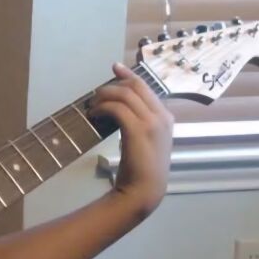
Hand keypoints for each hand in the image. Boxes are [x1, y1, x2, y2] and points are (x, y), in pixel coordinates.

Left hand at [88, 63, 173, 216]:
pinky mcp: (138, 129)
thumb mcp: (145, 140)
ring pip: (124, 94)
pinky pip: (117, 108)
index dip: (128, 76)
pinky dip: (102, 108)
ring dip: (104, 97)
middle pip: (135, 86)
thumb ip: (140, 122)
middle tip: (96, 94)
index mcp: (166, 116)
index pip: (146, 87)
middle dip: (112, 85)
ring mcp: (152, 122)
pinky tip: (93, 115)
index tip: (115, 68)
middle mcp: (162, 115)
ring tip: (92, 107)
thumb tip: (120, 108)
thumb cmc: (143, 168)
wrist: (145, 189)